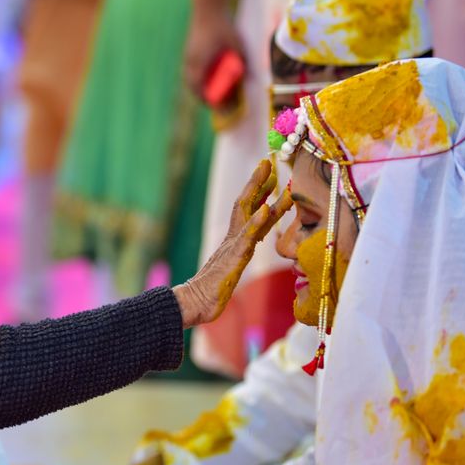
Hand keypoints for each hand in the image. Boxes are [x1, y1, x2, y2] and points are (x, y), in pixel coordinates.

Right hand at [174, 159, 291, 327]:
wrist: (193, 304)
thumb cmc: (210, 293)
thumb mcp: (230, 271)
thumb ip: (237, 258)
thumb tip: (244, 250)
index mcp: (234, 242)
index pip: (249, 212)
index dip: (261, 193)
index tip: (271, 175)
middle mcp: (233, 238)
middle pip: (246, 203)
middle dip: (258, 182)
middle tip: (268, 160)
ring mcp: (233, 245)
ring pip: (247, 212)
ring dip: (258, 191)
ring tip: (270, 173)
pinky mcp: (234, 257)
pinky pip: (247, 236)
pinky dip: (257, 221)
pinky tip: (266, 208)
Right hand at [183, 4, 243, 101]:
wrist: (207, 6)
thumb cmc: (223, 25)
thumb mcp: (237, 45)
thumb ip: (242, 62)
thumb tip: (250, 78)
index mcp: (200, 63)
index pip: (201, 90)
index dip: (210, 102)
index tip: (219, 109)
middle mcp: (190, 62)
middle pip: (194, 88)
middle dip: (205, 98)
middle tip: (216, 104)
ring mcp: (187, 57)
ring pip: (191, 80)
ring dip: (200, 88)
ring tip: (213, 93)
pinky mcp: (188, 52)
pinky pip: (191, 72)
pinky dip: (198, 79)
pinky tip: (207, 79)